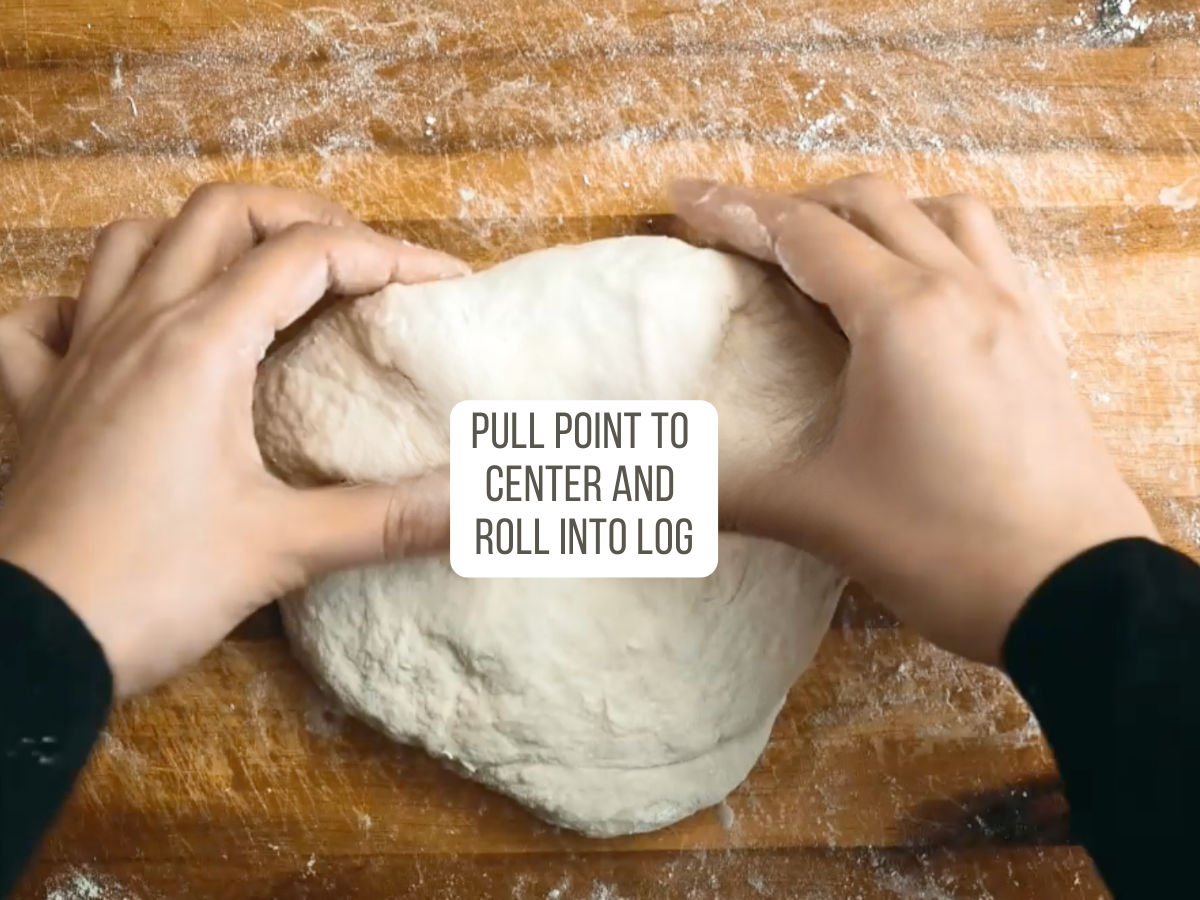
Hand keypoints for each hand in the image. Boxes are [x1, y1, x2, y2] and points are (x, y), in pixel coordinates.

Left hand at [0, 184, 465, 695]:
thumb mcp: (284, 549)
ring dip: (200, 239)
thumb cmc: (147, 587)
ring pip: (131, 242)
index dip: (388, 255)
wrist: (27, 646)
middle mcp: (135, 327)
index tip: (442, 284)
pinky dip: (86, 302)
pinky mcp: (36, 399)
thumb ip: (389, 520)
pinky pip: (44, 317)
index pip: (308, 255)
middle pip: (222, 213)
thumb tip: (477, 506)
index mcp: (201, 346)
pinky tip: (118, 330)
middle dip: (303, 217)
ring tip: (253, 275)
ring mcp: (76, 356)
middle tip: (359, 260)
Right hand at [673, 175, 1158, 665]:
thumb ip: (730, 495)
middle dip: (797, 205)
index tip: (685, 198)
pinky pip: (991, 252)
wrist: (1075, 595)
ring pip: (943, 212)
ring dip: (879, 214)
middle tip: (746, 234)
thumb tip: (665, 493)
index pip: (802, 234)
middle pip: (870, 202)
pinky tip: (925, 285)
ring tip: (836, 248)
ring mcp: (1012, 309)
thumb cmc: (947, 548)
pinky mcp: (1043, 340)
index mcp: (901, 315)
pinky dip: (942, 241)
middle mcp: (962, 290)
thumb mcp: (822, 517)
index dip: (734, 211)